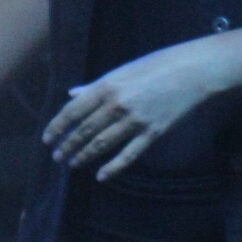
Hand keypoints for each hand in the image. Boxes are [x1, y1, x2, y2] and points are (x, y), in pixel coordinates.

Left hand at [43, 41, 219, 180]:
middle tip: (57, 157)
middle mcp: (117, 104)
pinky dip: (113, 167)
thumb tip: (72, 95)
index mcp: (108, 86)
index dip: (57, 127)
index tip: (47, 139)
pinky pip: (128, 155)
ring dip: (83, 156)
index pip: (74, 111)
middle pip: (85, 130)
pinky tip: (101, 176)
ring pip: (102, 144)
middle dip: (67, 145)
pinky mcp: (152, 133)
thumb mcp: (123, 70)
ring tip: (71, 164)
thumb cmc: (158, 65)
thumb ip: (96, 86)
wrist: (194, 71)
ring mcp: (135, 120)